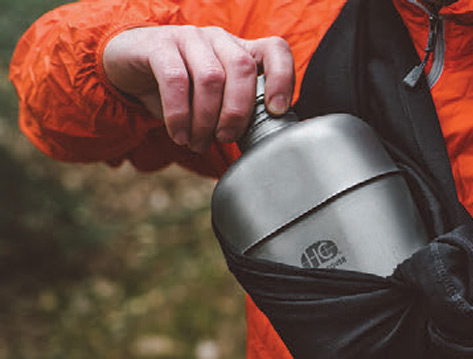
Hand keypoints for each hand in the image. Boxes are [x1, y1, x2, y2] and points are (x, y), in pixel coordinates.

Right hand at [103, 25, 294, 151]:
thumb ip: (236, 113)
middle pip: (242, 68)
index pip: (275, 50)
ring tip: (198, 142)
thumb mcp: (214, 101)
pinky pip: (175, 80)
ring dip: (206, 119)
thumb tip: (259, 144)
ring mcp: (189, 37)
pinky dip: (180, 114)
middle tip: (225, 138)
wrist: (128, 67)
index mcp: (240, 50)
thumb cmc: (180, 90)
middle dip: (238, 112)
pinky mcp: (158, 45)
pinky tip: (179, 134)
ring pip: (211, 77)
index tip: (276, 110)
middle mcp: (218, 39)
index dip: (283, 79)